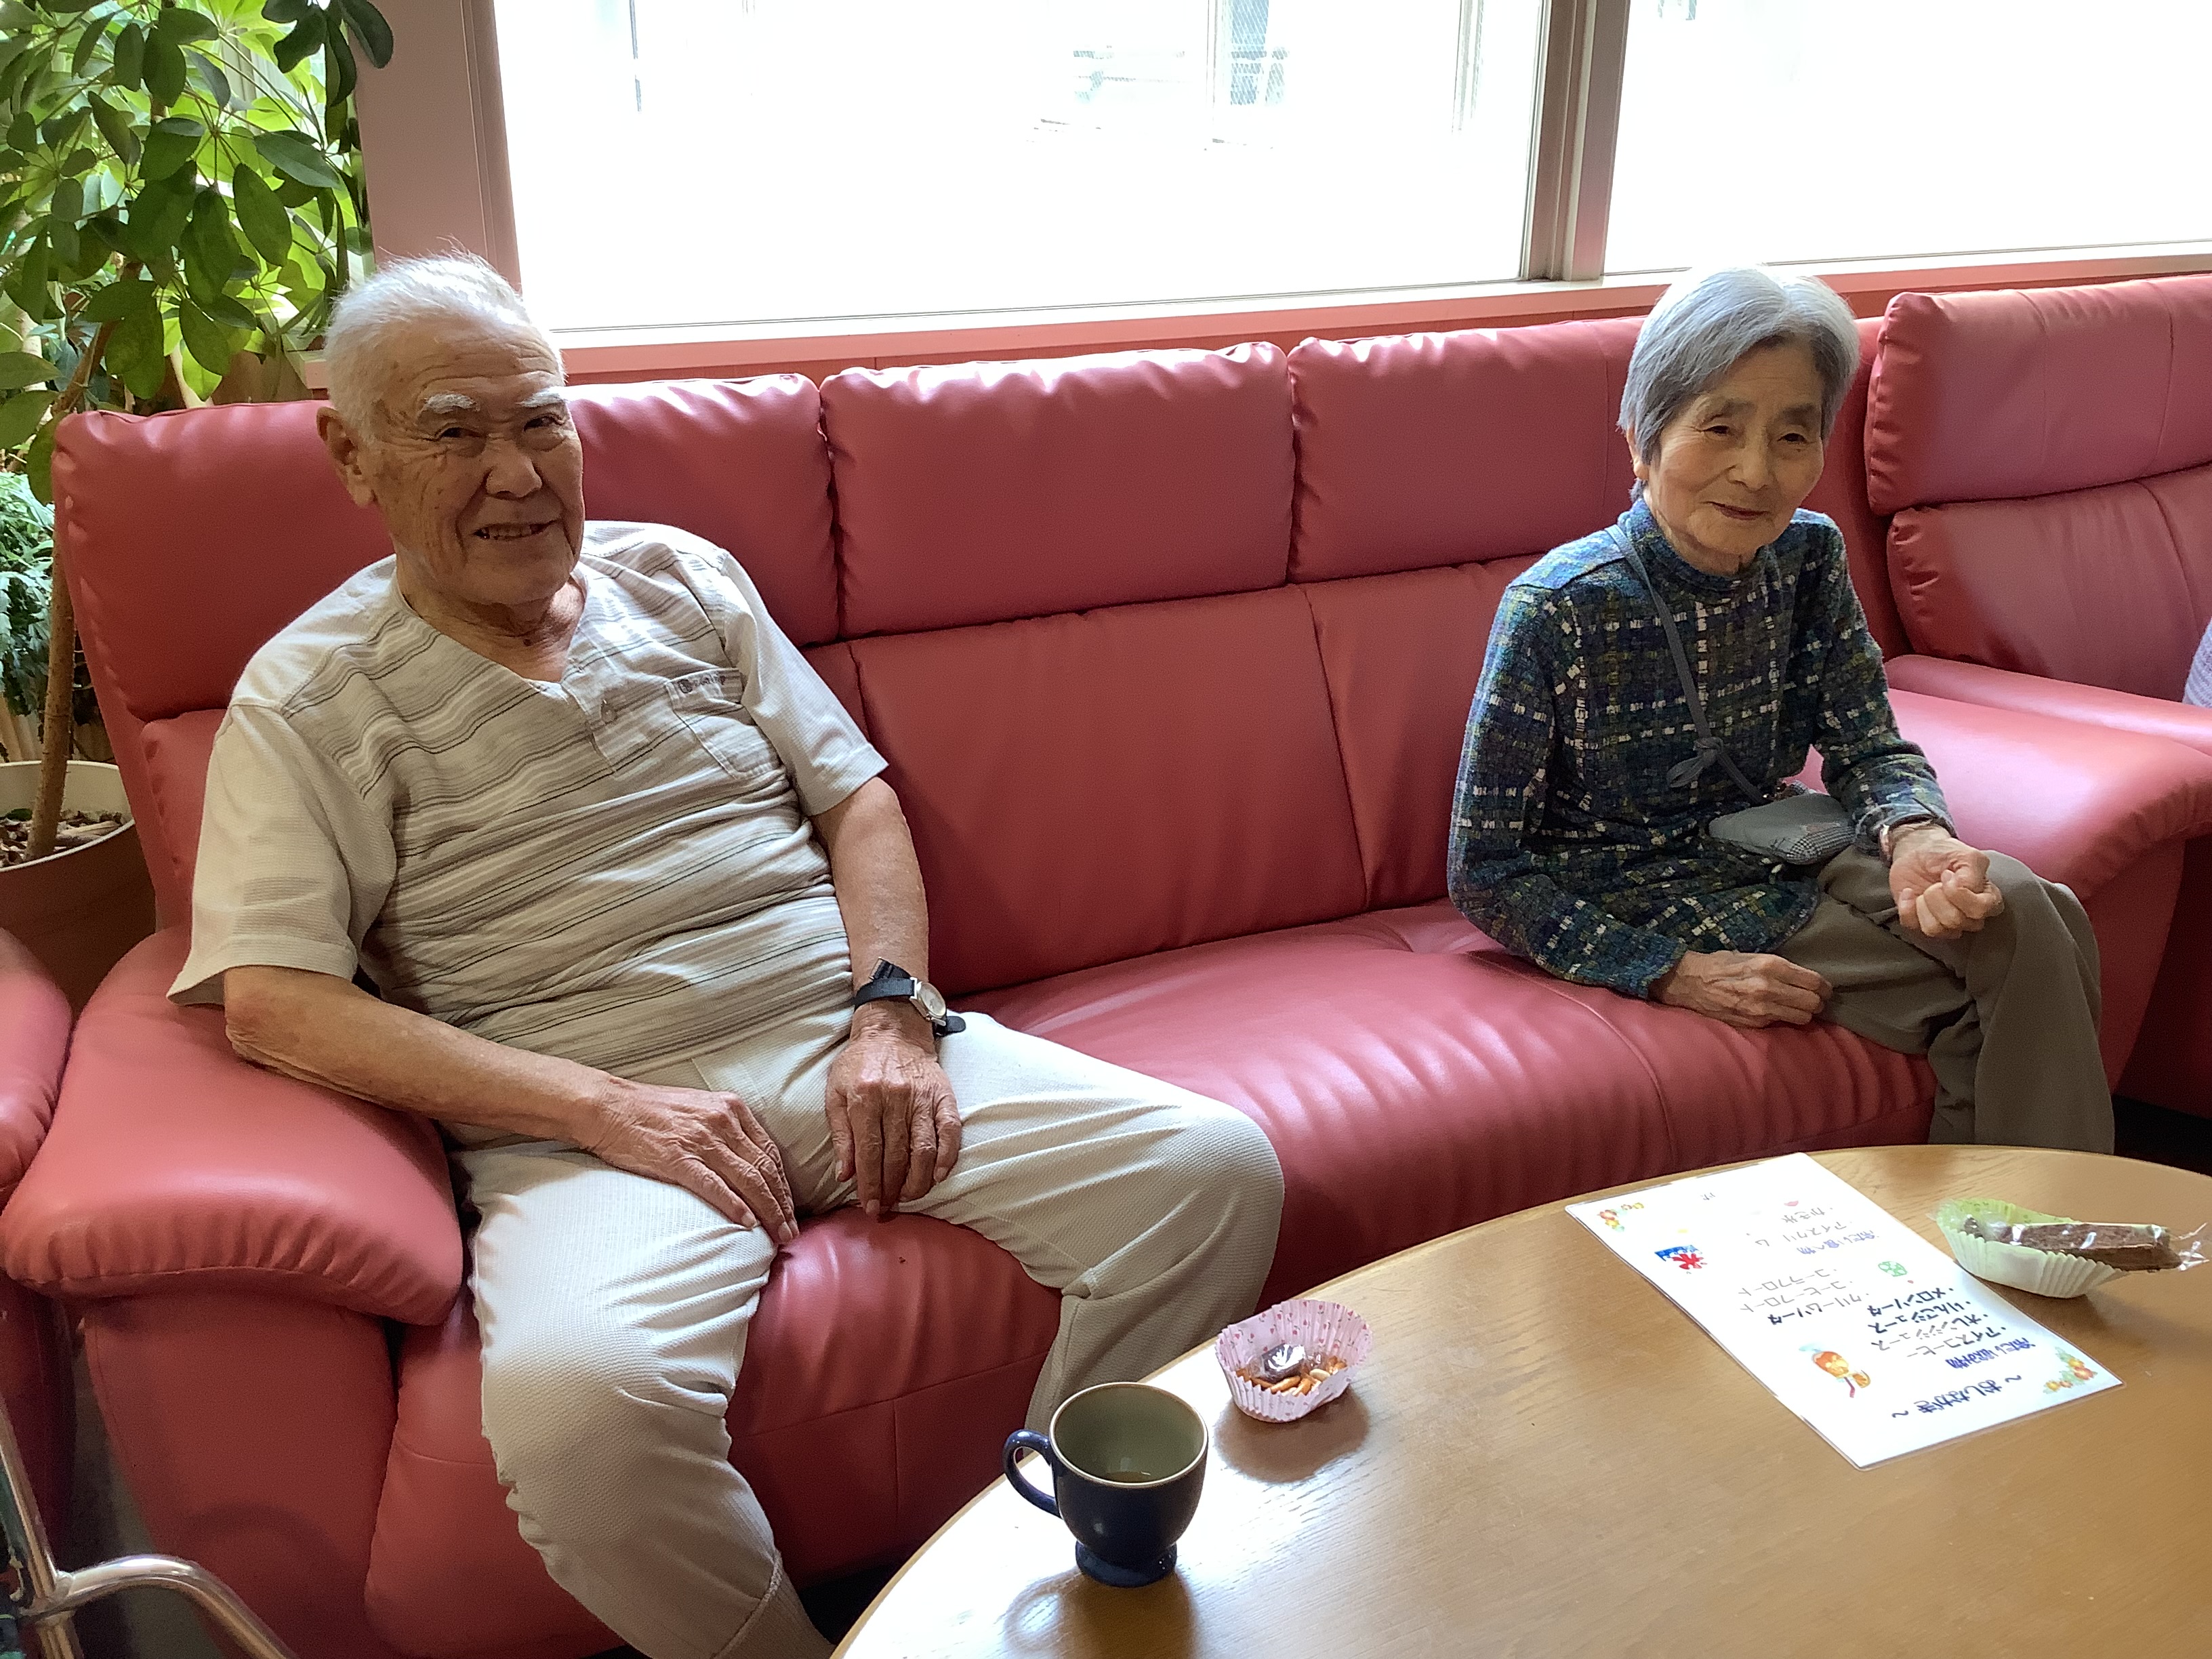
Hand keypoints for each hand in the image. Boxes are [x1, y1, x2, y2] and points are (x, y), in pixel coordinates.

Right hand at [584, 1077, 797, 1241]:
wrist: (608, 1107)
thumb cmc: (650, 1110)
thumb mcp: (698, 1107)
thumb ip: (724, 1127)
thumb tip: (744, 1158)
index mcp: (730, 1109)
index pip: (769, 1151)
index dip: (783, 1183)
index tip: (790, 1206)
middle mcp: (722, 1122)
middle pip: (765, 1168)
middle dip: (782, 1203)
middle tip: (792, 1229)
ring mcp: (701, 1140)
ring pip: (748, 1180)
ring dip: (767, 1210)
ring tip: (778, 1233)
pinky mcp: (679, 1159)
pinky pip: (715, 1187)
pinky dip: (735, 1207)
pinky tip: (747, 1224)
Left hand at [826, 1008, 960, 1217]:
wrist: (892, 1029)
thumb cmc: (859, 1064)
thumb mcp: (836, 1092)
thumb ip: (840, 1134)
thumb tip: (845, 1174)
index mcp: (865, 1097)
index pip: (869, 1152)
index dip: (869, 1184)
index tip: (869, 1206)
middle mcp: (895, 1097)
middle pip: (896, 1155)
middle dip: (891, 1188)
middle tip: (887, 1207)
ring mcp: (922, 1097)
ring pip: (924, 1149)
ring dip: (918, 1181)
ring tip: (909, 1196)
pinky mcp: (943, 1095)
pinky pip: (950, 1131)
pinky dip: (947, 1157)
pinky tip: (938, 1176)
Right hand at [1654, 951, 1831, 1029]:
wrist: (1689, 982)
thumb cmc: (1720, 965)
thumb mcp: (1752, 956)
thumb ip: (1778, 968)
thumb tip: (1804, 979)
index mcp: (1771, 966)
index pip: (1815, 982)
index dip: (1824, 987)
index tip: (1824, 988)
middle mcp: (1769, 988)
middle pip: (1812, 1002)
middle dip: (1816, 1001)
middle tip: (1813, 999)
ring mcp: (1761, 1009)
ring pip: (1802, 1017)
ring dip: (1803, 1013)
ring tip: (1797, 1007)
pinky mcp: (1753, 1023)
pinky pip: (1781, 1023)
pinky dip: (1783, 1019)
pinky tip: (1777, 1012)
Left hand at [1888, 823, 2003, 939]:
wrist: (1917, 852)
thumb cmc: (1945, 854)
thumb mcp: (1965, 854)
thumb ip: (1973, 871)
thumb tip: (1964, 888)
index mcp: (1987, 899)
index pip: (1980, 910)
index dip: (1959, 893)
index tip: (1948, 874)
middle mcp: (1970, 917)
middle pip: (1955, 921)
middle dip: (1938, 895)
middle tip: (1936, 881)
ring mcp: (1946, 923)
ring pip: (1935, 929)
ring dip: (1924, 903)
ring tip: (1926, 889)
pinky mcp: (1921, 924)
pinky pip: (1913, 926)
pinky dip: (1906, 906)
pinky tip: (1909, 893)